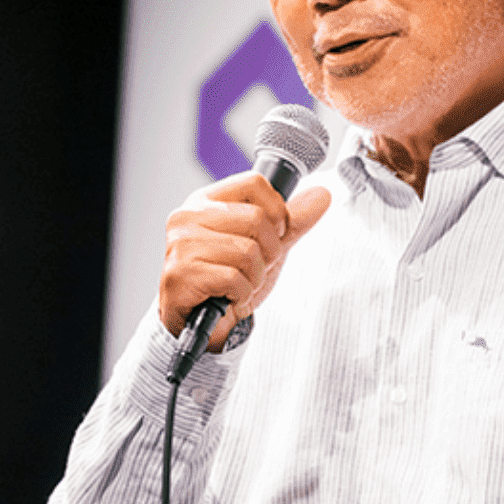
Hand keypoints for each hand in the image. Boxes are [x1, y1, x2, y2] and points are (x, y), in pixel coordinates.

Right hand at [158, 171, 330, 351]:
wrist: (198, 321)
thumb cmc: (225, 279)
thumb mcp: (264, 245)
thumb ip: (292, 221)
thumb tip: (322, 194)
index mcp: (205, 201)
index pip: (255, 182)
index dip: (277, 211)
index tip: (275, 233)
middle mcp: (188, 216)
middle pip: (257, 218)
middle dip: (269, 252)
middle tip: (254, 267)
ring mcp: (182, 245)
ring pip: (248, 252)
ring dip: (255, 277)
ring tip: (239, 283)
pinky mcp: (181, 273)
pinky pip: (235, 279)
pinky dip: (242, 294)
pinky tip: (228, 296)